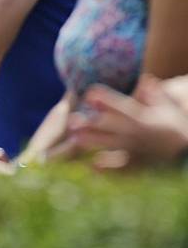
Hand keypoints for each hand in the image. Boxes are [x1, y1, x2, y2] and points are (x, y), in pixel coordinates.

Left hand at [68, 81, 187, 170]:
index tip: (89, 93)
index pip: (123, 107)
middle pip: (112, 128)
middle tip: (71, 121)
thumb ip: (153, 93)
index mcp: (144, 117)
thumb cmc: (169, 119)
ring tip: (74, 139)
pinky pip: (123, 168)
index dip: (107, 100)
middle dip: (92, 124)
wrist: (186, 146)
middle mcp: (139, 135)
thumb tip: (146, 79)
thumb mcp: (165, 105)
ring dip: (94, 143)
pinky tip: (93, 167)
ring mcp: (137, 150)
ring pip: (113, 146)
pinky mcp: (138, 164)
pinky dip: (110, 169)